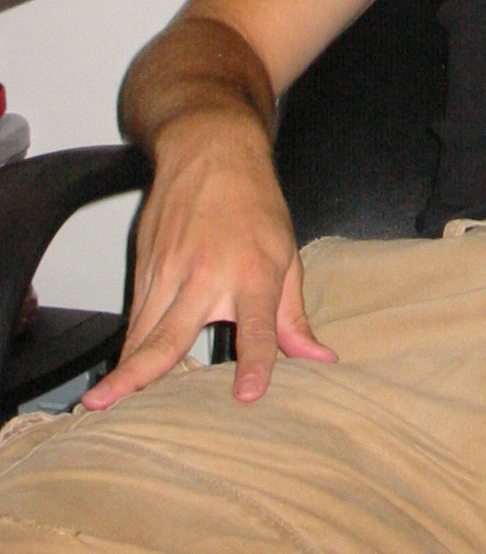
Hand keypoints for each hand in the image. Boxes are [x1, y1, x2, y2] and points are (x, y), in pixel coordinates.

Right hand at [82, 113, 334, 409]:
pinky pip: (137, 315)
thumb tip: (318, 358)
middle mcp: (207, 275)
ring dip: (121, 368)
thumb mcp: (287, 255)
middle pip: (170, 336)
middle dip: (140, 374)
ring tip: (100, 402)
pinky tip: (121, 372)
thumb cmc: (255, 203)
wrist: (211, 150)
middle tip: (110, 404)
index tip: (248, 395)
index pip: (257, 327)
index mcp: (253, 273)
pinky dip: (129, 344)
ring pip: (141, 330)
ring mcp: (168, 270)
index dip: (254, 362)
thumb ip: (293, 316)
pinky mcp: (145, 266)